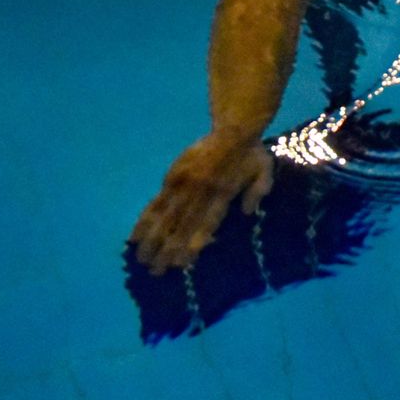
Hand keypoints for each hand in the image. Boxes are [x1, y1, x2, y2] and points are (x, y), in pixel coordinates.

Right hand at [130, 135, 273, 274]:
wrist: (233, 128)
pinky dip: (145, 219)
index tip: (180, 264)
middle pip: (181, 226)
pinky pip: (157, 201)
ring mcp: (184, 185)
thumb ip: (257, 192)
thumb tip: (247, 213)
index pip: (205, 225)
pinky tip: (135, 235)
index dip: (192, 245)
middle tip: (155, 271)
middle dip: (167, 250)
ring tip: (141, 259)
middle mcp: (201, 192)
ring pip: (165, 217)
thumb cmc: (252, 153)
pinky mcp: (173, 177)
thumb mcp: (264, 172)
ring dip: (152, 239)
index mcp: (223, 194)